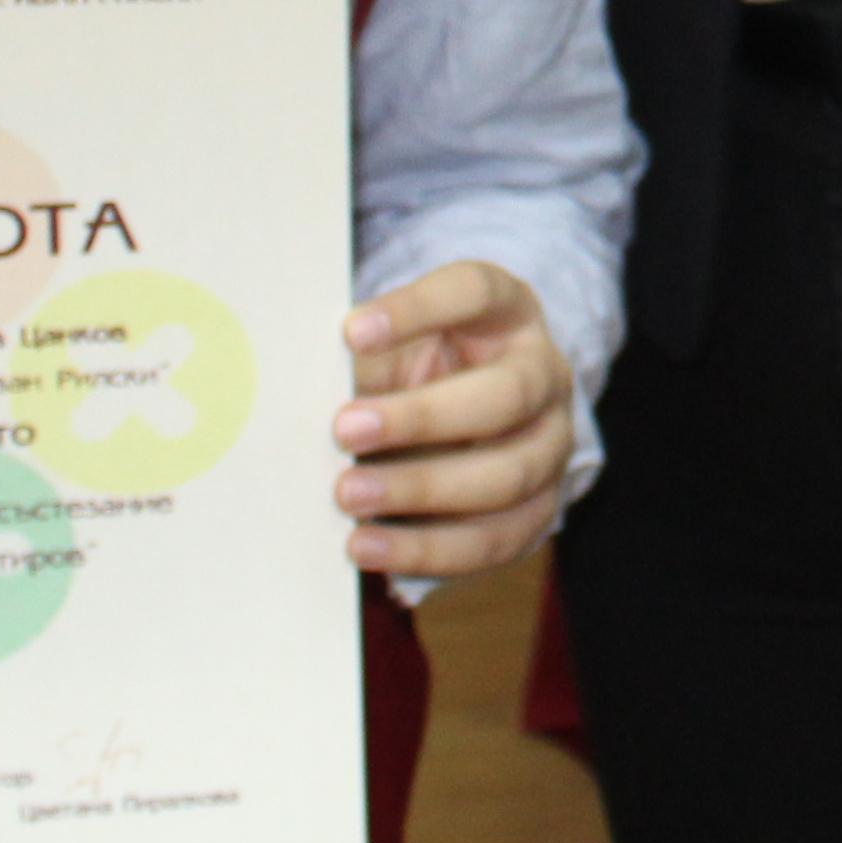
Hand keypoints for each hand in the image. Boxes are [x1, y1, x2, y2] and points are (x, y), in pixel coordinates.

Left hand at [333, 262, 572, 579]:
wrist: (461, 421)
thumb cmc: (413, 373)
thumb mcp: (390, 350)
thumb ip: (356, 363)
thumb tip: (290, 394)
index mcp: (508, 312)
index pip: (475, 292)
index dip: (418, 309)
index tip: (350, 332)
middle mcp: (545, 374)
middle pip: (506, 393)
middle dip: (422, 417)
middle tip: (344, 429)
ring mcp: (551, 445)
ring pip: (508, 475)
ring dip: (423, 490)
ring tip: (348, 497)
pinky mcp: (539, 510)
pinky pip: (495, 541)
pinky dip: (428, 549)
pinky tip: (368, 546)